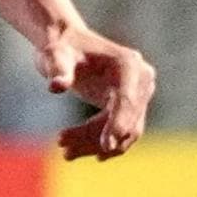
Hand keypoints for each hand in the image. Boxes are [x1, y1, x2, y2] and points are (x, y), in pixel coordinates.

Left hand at [41, 23, 153, 158]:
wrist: (67, 44)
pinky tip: (74, 150)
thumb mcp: (55, 56)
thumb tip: (56, 86)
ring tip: (65, 152)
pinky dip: (97, 141)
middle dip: (99, 139)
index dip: (118, 124)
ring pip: (125, 131)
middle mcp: (141, 79)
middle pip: (128, 120)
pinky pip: (120, 130)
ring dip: (96, 145)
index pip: (128, 100)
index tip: (105, 146)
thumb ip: (58, 69)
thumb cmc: (61, 48)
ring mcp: (138, 93)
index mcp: (128, 64)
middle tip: (66, 151)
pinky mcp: (130, 105)